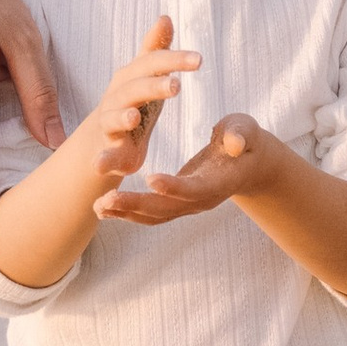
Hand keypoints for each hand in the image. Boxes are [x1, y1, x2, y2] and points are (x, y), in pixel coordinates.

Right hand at [78, 15, 202, 194]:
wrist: (103, 140)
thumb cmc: (133, 102)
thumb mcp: (145, 76)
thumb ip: (155, 49)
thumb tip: (165, 17)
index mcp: (131, 78)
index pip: (152, 63)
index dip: (173, 60)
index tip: (199, 59)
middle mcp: (117, 97)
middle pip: (134, 88)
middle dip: (152, 86)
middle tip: (175, 86)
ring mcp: (109, 124)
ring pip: (113, 118)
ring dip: (122, 118)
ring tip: (133, 118)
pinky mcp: (108, 151)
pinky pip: (104, 156)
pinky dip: (104, 161)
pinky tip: (106, 167)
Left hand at [97, 110, 276, 227]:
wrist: (247, 161)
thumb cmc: (245, 138)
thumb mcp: (246, 129)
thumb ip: (241, 135)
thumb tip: (234, 143)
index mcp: (219, 182)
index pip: (195, 188)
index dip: (175, 186)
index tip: (151, 179)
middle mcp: (202, 200)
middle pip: (167, 209)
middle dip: (136, 205)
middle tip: (107, 198)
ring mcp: (187, 205)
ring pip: (155, 216)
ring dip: (126, 213)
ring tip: (98, 206)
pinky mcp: (176, 204)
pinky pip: (150, 213)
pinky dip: (127, 212)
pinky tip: (104, 207)